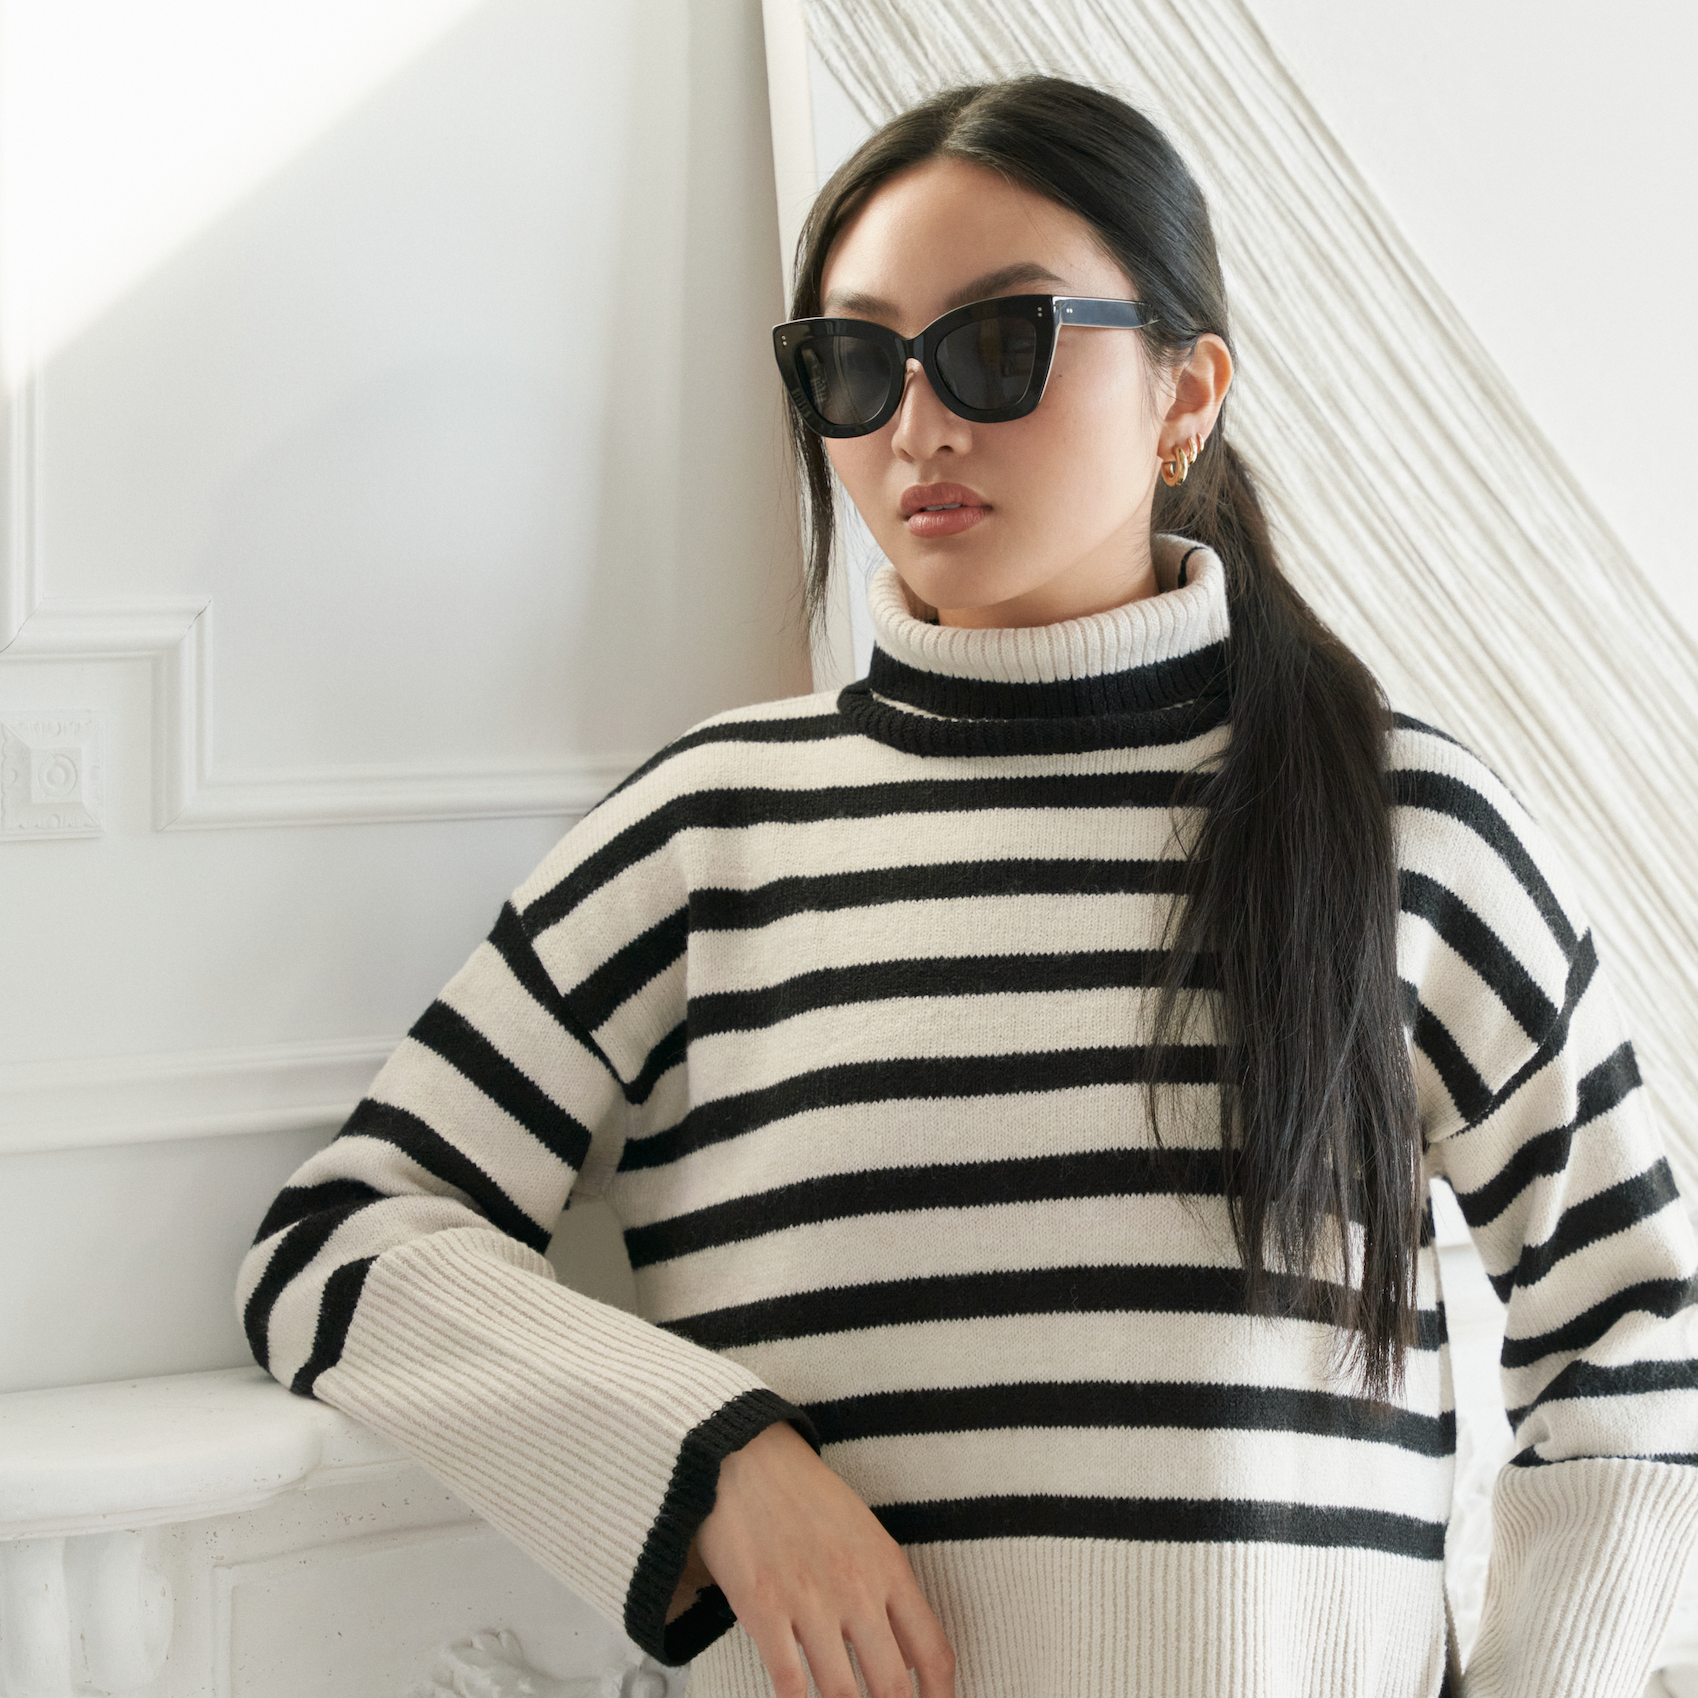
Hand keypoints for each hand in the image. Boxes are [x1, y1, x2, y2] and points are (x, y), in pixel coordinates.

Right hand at [684, 1421, 955, 1697]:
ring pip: (843, 1695)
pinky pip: (790, 1682)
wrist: (745, 1458)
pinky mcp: (763, 1608)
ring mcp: (810, 1601)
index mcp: (889, 1567)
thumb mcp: (865, 1533)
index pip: (933, 1652)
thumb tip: (901, 1658)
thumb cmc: (806, 1495)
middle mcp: (857, 1589)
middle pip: (893, 1687)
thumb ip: (887, 1591)